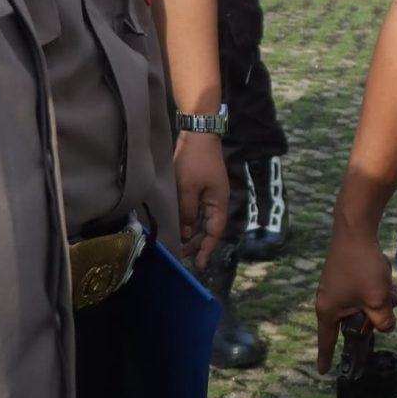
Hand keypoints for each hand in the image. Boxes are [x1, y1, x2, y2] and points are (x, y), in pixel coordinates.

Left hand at [173, 131, 228, 267]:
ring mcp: (209, 194)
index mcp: (218, 202)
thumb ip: (187, 212)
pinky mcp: (201, 187)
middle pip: (208, 229)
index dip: (207, 249)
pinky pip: (197, 210)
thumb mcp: (188, 188)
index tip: (199, 264)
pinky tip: (179, 225)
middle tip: (180, 255)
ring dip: (191, 232)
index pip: (214, 232)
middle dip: (196, 243)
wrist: (199, 132)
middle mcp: (216, 201)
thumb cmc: (195, 159)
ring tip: (177, 243)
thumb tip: (187, 231)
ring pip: (202, 220)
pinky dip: (189, 220)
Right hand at [313, 220, 396, 372]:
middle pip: (350, 322)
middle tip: (384, 305)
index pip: (327, 341)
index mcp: (328, 311)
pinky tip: (382, 275)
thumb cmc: (362, 267)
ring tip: (387, 287)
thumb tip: (383, 324)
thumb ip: (382, 321)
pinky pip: (359, 290)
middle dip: (370, 317)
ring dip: (375, 300)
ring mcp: (334, 285)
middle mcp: (327, 299)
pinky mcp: (342, 273)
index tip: (324, 372)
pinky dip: (372, 288)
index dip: (327, 358)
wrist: (355, 228)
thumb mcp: (377, 300)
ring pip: (359, 304)